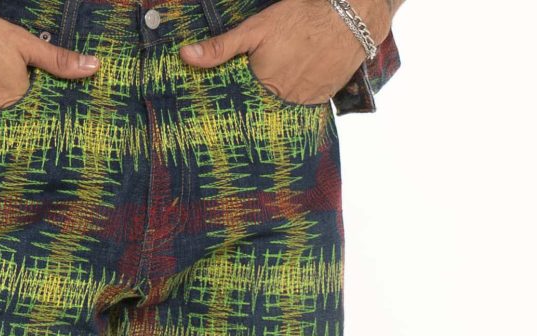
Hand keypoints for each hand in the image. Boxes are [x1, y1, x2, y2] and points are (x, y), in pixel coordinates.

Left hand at [179, 0, 390, 105]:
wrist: (351, 18)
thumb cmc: (301, 18)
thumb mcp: (256, 29)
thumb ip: (221, 47)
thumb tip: (185, 56)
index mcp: (262, 86)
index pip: (239, 105)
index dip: (231, 106)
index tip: (217, 116)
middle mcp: (282, 101)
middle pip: (260, 110)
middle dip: (253, 108)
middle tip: (248, 104)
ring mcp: (303, 103)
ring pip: (282, 111)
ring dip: (275, 107)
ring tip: (272, 99)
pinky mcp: (321, 100)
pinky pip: (303, 109)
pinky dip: (296, 103)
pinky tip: (292, 92)